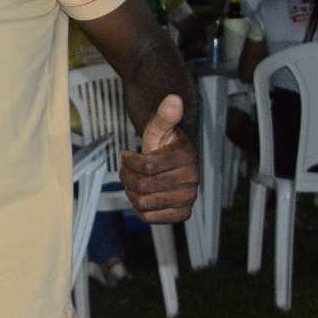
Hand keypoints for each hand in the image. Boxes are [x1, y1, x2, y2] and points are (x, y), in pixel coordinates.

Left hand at [118, 94, 198, 223]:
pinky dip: (140, 209)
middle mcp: (192, 180)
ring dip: (131, 192)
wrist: (172, 162)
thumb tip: (174, 98)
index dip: (128, 161)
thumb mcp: (159, 126)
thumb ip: (164, 115)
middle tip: (124, 170)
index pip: (146, 166)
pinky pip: (151, 218)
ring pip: (143, 202)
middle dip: (126, 177)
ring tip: (132, 183)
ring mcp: (189, 198)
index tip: (125, 155)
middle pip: (142, 186)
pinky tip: (141, 196)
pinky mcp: (182, 214)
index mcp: (186, 156)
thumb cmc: (162, 143)